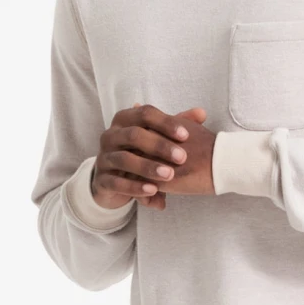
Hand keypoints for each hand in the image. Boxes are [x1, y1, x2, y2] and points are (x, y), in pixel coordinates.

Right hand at [91, 103, 214, 211]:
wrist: (113, 181)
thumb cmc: (139, 154)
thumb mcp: (156, 139)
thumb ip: (176, 126)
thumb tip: (202, 113)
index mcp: (124, 120)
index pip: (144, 114)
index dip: (165, 122)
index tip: (186, 135)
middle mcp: (110, 135)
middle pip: (133, 135)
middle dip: (159, 146)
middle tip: (182, 158)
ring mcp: (104, 157)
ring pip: (124, 159)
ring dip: (148, 167)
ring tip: (169, 176)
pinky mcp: (101, 180)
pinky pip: (116, 182)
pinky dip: (135, 187)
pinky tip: (154, 191)